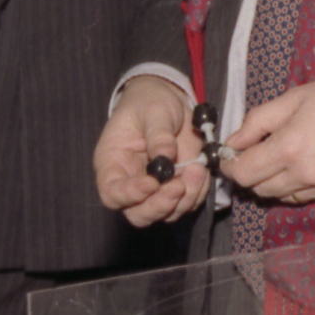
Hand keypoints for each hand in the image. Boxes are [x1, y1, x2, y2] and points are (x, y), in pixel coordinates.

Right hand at [92, 75, 207, 225]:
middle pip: (139, 214)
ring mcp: (156, 189)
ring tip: (197, 168)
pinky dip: (198, 192)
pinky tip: (201, 170)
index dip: (131, 195)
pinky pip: (188, 202)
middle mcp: (131, 183)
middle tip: (178, 186)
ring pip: (167, 213)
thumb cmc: (150, 103)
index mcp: (112, 164)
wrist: (170, 101)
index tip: (152, 182)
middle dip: (160, 206)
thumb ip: (158, 134)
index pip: (112, 193)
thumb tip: (166, 156)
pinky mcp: (178, 187)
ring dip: (185, 199)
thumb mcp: (153, 111)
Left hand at [221, 72, 314, 206]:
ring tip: (285, 159)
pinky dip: (299, 186)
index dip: (230, 166)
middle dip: (252, 173)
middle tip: (258, 155)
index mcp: (288, 148)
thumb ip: (257, 122)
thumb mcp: (293, 99)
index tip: (231, 157)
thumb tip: (232, 142)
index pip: (243, 173)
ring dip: (274, 181)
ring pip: (281, 197)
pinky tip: (309, 165)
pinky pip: (306, 197)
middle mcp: (303, 175)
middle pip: (259, 189)